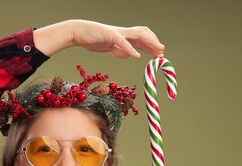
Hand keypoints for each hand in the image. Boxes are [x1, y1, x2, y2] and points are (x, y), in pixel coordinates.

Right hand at [34, 20, 164, 58]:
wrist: (78, 33)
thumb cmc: (92, 39)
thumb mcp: (109, 47)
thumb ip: (120, 50)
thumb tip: (130, 54)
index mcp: (123, 35)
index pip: (141, 38)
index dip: (152, 44)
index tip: (159, 53)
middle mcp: (123, 32)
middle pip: (143, 34)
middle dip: (154, 43)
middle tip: (162, 52)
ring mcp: (117, 33)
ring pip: (138, 35)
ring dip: (149, 43)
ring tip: (157, 51)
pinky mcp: (109, 36)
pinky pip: (122, 42)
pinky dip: (130, 49)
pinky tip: (136, 56)